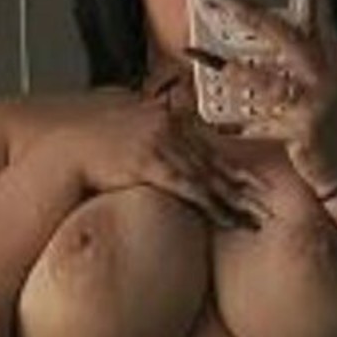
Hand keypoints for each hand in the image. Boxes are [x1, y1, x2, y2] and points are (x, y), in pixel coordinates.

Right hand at [35, 86, 266, 229]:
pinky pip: (190, 188)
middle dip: (247, 182)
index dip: (236, 164)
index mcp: (165, 117)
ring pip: (210, 176)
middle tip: (273, 202)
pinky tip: (230, 219)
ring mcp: (161, 143)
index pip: (209, 144)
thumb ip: (145, 138)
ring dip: (237, 200)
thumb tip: (155, 157)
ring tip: (259, 218)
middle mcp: (169, 126)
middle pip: (217, 159)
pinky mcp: (151, 163)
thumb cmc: (87, 147)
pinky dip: (213, 204)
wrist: (63, 149)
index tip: (258, 181)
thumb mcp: (121, 132)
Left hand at [194, 0, 336, 194]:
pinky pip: (262, 125)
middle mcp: (324, 71)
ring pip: (268, 81)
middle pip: (286, 35)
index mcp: (327, 51)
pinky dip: (239, 125)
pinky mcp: (304, 131)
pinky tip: (218, 122)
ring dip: (232, 72)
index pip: (321, 3)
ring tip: (202, 59)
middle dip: (251, 16)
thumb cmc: (325, 113)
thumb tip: (257, 30)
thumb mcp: (317, 75)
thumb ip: (294, 50)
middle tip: (220, 0)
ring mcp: (315, 101)